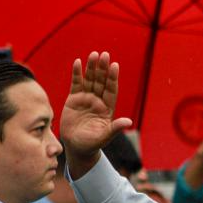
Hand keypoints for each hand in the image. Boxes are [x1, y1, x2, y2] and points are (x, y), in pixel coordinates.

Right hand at [61, 51, 132, 177]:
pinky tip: (78, 62)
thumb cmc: (92, 144)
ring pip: (89, 80)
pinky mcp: (74, 99)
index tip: (114, 66)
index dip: (112, 78)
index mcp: (107, 108)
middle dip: (102, 69)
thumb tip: (129, 122)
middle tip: (104, 55)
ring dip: (91, 67)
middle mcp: (98, 101)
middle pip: (101, 81)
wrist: (76, 147)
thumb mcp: (104, 137)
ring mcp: (86, 99)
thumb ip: (115, 128)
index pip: (111, 90)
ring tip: (93, 54)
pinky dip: (77, 73)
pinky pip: (76, 84)